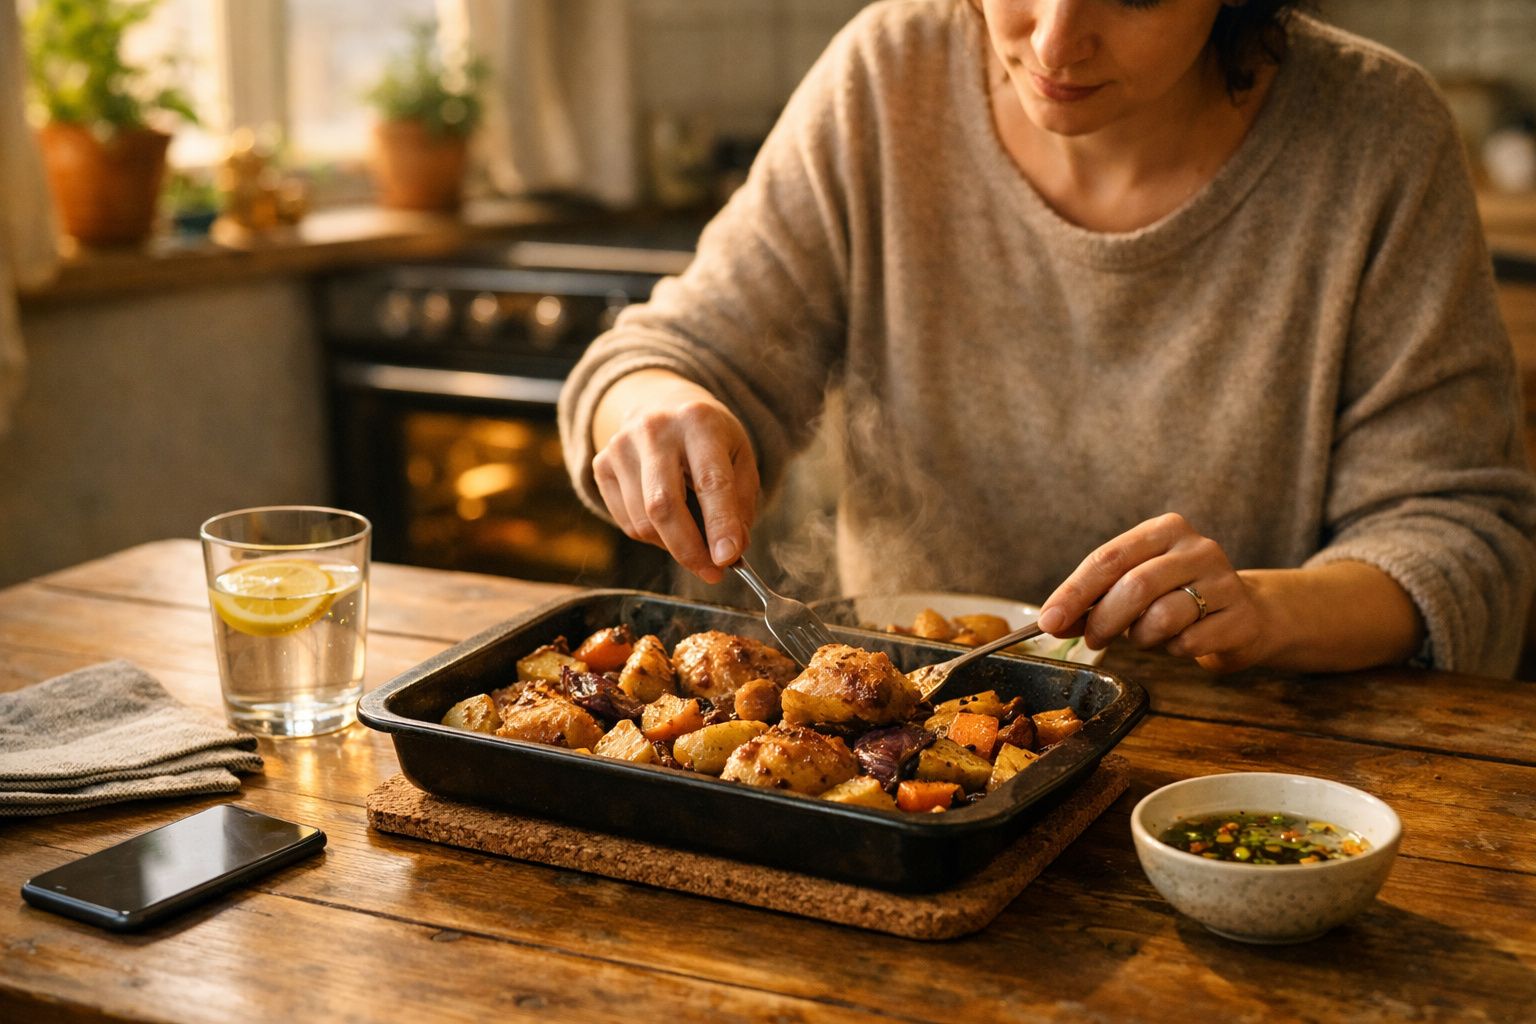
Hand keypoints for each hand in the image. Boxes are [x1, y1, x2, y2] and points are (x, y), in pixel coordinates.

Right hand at [591, 370, 760, 583]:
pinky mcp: (601, 464)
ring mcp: (621, 446)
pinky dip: (652, 536)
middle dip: (689, 550)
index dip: (720, 525)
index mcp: (699, 421)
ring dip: (673, 545)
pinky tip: (668, 522)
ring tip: (694, 538)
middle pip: (663, 506)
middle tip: (712, 572)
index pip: (710, 481)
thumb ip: (740, 504)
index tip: (728, 559)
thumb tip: (729, 552)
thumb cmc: (709, 439)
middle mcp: (655, 429)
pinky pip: (627, 522)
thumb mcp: (740, 458)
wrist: (661, 405)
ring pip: (643, 522)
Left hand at [1036, 513, 1268, 671]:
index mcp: (1165, 530)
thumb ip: (1095, 599)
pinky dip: (1172, 649)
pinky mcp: (1240, 617)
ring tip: (1144, 635)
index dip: (1074, 592)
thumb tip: (1051, 621)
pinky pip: (1189, 642)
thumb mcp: (1135, 586)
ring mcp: (1224, 581)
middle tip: (1093, 639)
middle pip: (1134, 586)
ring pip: (1162, 617)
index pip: (1108, 558)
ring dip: (1141, 636)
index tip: (1049, 620)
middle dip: (1103, 620)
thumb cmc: (1177, 597)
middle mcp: (1197, 548)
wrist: (1246, 615)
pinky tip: (1178, 640)